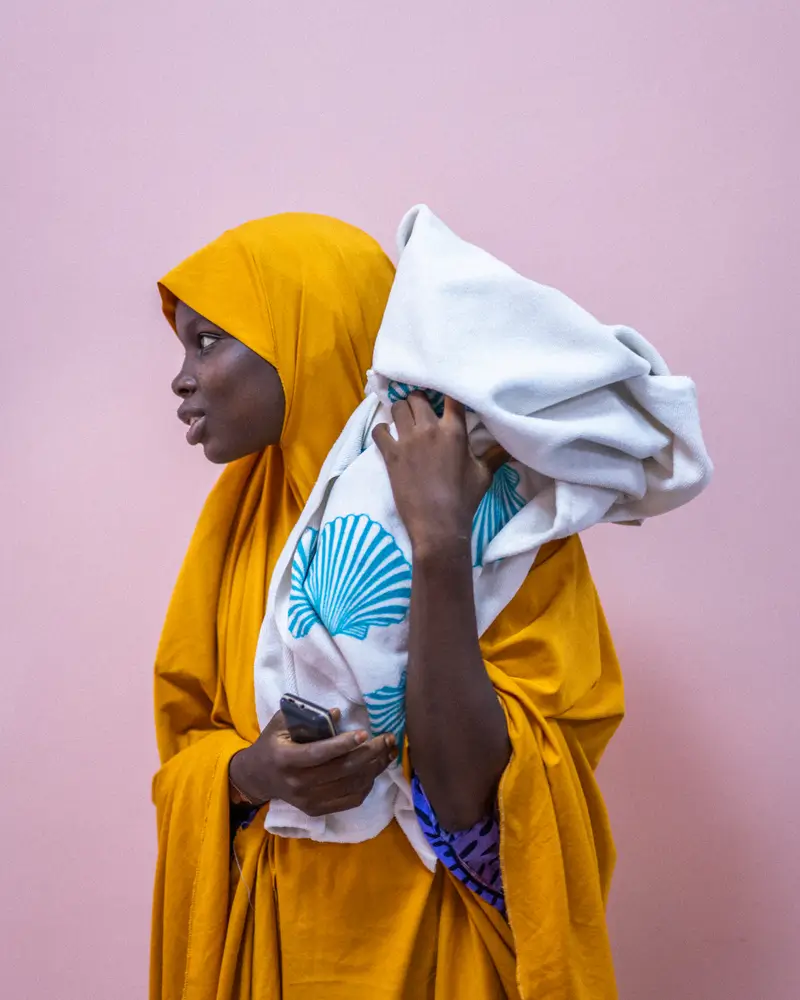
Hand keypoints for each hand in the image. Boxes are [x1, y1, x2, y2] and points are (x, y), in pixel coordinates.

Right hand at [229, 709, 396, 817]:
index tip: (364, 733)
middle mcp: (298, 783)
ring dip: (374, 768)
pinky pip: (350, 800)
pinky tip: (375, 769)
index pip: (319, 753)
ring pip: (350, 786)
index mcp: (287, 759)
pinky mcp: (317, 810)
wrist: (258, 778)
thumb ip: (307, 717)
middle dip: (370, 754)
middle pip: (342, 770)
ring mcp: (309, 800)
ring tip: (388, 752)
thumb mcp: (281, 724)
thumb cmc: (272, 744)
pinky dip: (367, 785)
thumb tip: (338, 713)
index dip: (343, 744)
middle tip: (387, 738)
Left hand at [372, 393, 507, 554]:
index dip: (446, 389)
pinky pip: (379, 430)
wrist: (438, 525)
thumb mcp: (484, 475)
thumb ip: (494, 454)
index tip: (443, 390)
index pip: (450, 396)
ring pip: (397, 408)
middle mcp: (429, 429)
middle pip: (417, 396)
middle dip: (418, 399)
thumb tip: (511, 446)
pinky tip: (387, 435)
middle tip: (420, 408)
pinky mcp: (390, 455)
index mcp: (454, 431)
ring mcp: (407, 441)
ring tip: (404, 419)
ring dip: (400, 411)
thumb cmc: (464, 500)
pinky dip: (382, 430)